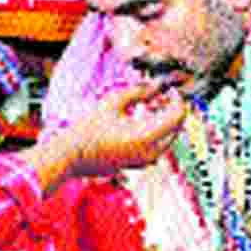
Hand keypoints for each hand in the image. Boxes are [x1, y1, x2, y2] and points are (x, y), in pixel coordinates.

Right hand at [64, 82, 183, 176]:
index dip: (177, 99)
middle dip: (172, 109)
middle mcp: (151, 152)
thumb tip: (155, 86)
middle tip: (160, 95)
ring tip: (149, 105)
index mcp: (147, 136)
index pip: (178, 116)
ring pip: (168, 137)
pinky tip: (142, 119)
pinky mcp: (139, 164)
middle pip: (176, 127)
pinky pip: (157, 146)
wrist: (72, 155)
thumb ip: (138, 91)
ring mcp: (146, 161)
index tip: (169, 89)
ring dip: (164, 120)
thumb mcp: (113, 102)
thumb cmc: (89, 128)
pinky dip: (156, 131)